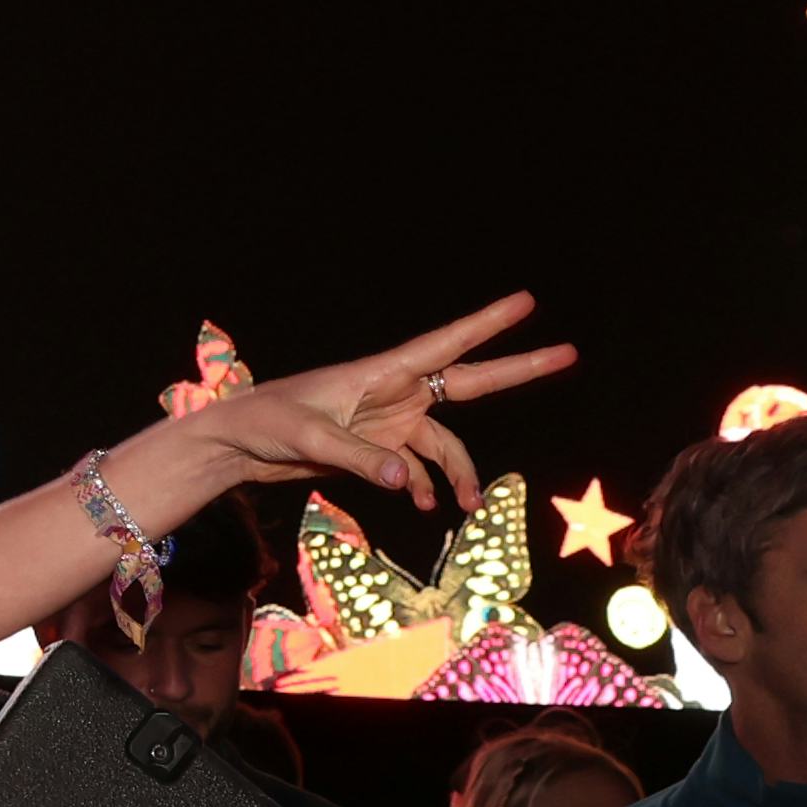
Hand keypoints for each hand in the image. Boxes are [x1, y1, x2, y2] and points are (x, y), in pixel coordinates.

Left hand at [165, 295, 577, 520]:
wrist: (236, 445)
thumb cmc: (265, 423)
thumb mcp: (309, 438)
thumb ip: (360, 461)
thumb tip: (406, 485)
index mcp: (380, 373)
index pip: (445, 344)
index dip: (487, 323)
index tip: (527, 301)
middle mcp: (394, 393)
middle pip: (468, 380)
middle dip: (518, 369)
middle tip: (569, 353)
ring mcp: (389, 422)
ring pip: (445, 445)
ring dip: (459, 474)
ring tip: (467, 504)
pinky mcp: (376, 449)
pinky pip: (416, 469)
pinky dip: (422, 487)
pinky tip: (421, 505)